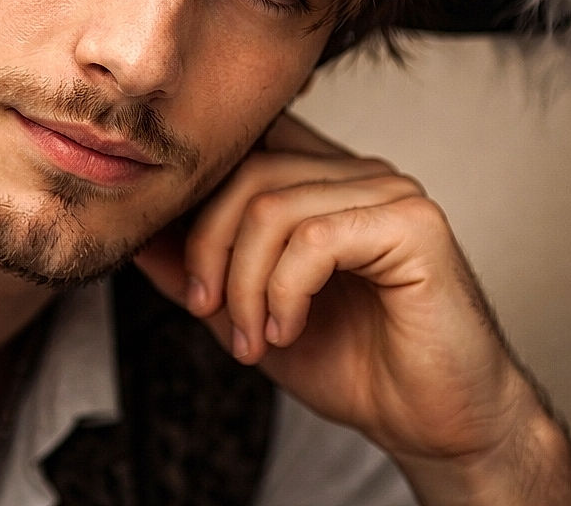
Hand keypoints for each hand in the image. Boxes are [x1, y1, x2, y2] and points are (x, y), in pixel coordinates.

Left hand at [134, 113, 570, 504]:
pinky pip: (315, 237)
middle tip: (207, 308)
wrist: (433, 424)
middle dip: (208, 245)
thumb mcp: (249, 312)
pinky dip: (284, 291)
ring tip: (254, 337)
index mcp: (321, 179)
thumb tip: (137, 239)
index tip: (176, 260)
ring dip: (246, 282)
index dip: (197, 194)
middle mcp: (356, 172)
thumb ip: (198, 269)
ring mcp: (389, 190)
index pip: (244, 146)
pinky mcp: (413, 224)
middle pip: (249, 170)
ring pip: (274, 205)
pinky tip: (289, 330)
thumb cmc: (352, 363)